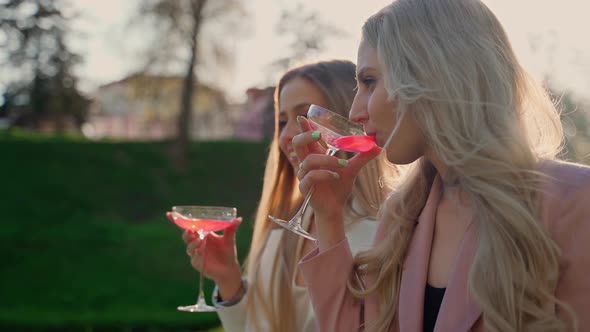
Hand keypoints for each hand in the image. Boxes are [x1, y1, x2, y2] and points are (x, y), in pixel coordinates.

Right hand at [167, 213, 242, 298]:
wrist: (230, 268)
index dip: (177, 220)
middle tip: (191, 230)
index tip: (169, 213)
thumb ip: (231, 228)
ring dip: (193, 243)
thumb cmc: (228, 252)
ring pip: (189, 246)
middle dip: (187, 232)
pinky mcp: (197, 263)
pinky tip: (202, 250)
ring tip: (201, 239)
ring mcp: (195, 253)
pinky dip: (197, 253)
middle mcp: (197, 242)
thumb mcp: (229, 239)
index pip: (188, 226)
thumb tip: (239, 218)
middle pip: (186, 235)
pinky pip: (194, 257)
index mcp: (202, 233)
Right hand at [293, 116, 380, 248]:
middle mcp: (307, 163)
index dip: (304, 127)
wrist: (335, 208)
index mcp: (315, 155)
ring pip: (308, 161)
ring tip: (342, 165)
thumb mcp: (352, 169)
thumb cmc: (339, 187)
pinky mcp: (305, 188)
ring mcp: (304, 176)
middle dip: (306, 136)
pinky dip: (324, 174)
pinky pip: (311, 177)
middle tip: (319, 134)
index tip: (304, 116)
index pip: (307, 138)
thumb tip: (378, 145)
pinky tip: (335, 176)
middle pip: (298, 144)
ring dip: (326, 160)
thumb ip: (362, 157)